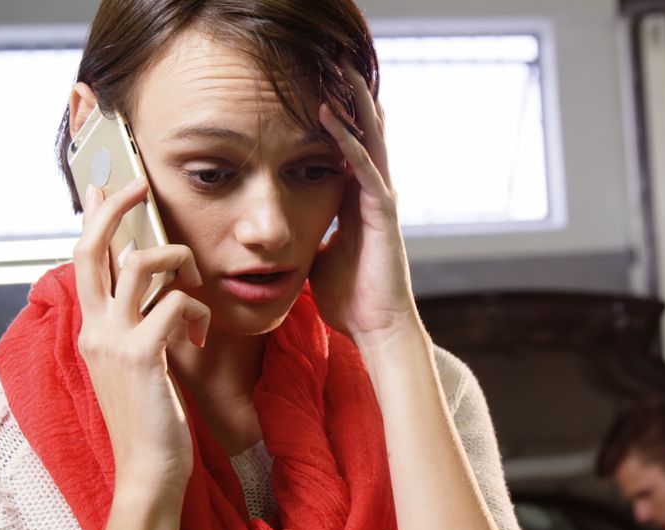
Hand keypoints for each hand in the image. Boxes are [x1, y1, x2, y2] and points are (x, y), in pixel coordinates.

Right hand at [73, 178, 209, 493]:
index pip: (84, 262)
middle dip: (115, 208)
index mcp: (92, 329)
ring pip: (138, 264)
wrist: (149, 470)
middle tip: (139, 187)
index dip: (93, 221)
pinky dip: (198, 312)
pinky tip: (202, 340)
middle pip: (92, 248)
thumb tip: (161, 295)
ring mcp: (113, 340)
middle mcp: (94, 329)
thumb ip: (141, 328)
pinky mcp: (141, 355)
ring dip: (176, 260)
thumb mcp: (140, 365)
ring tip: (193, 285)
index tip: (104, 188)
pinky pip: (175, 304)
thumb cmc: (154, 419)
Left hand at [310, 67, 419, 344]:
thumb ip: (310, 238)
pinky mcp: (382, 215)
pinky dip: (347, 142)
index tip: (323, 90)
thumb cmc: (350, 299)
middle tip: (339, 64)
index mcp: (357, 204)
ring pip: (369, 143)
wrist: (376, 329)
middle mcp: (373, 196)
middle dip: (353, 101)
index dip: (338, 120)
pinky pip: (363, 169)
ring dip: (354, 107)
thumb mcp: (319, 259)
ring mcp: (381, 203)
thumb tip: (281, 237)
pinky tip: (331, 118)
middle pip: (364, 136)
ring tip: (341, 73)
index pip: (347, 151)